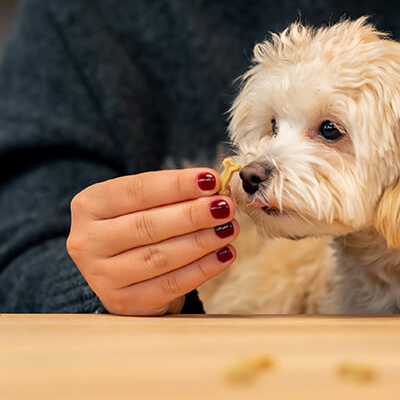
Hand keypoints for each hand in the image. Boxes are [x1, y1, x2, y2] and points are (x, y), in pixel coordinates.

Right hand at [67, 168, 238, 315]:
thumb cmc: (140, 225)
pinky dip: (202, 269)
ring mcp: (102, 276)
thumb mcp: (144, 203)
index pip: (136, 190)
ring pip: (159, 257)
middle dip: (192, 214)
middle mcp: (87, 241)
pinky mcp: (124, 303)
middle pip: (147, 225)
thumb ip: (173, 194)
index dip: (176, 185)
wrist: (123, 271)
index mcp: (89, 205)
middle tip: (225, 206)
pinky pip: (170, 284)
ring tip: (229, 228)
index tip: (211, 179)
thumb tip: (214, 187)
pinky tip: (224, 254)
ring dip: (201, 241)